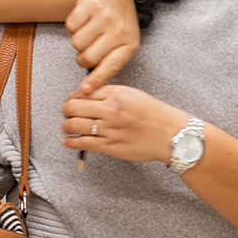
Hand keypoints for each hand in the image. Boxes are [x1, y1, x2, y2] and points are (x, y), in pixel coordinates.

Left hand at [62, 85, 187, 163]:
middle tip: (67, 114)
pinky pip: (82, 143)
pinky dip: (70, 142)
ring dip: (66, 126)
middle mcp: (110, 110)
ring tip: (67, 127)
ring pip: (73, 125)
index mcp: (116, 94)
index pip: (83, 92)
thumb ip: (110, 93)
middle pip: (72, 107)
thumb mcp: (133, 94)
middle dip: (66, 110)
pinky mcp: (110, 146)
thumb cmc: (155, 114)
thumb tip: (88, 95)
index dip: (73, 97)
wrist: (171, 134)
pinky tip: (67, 141)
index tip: (73, 102)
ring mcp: (109, 129)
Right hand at [66, 0, 138, 92]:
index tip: (85, 90)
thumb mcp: (122, 43)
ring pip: (76, 43)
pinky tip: (84, 20)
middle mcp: (119, 29)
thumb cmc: (117, 22)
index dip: (96, 80)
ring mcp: (104, 15)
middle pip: (88, 58)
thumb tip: (88, 88)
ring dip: (78, 41)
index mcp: (129, 43)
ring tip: (89, 32)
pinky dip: (72, 26)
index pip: (110, 66)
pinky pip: (70, 26)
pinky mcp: (90, 3)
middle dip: (83, 58)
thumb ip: (109, 63)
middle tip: (88, 49)